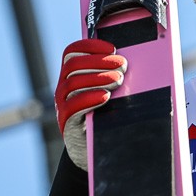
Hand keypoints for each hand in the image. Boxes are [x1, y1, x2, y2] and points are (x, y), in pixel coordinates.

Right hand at [54, 38, 126, 169]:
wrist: (98, 149)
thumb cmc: (107, 115)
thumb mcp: (110, 92)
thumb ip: (113, 75)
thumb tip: (133, 59)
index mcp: (72, 75)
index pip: (72, 52)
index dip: (90, 46)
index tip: (112, 47)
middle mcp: (64, 88)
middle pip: (73, 65)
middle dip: (99, 61)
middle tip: (122, 64)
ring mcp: (62, 105)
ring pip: (72, 83)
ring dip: (97, 77)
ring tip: (118, 79)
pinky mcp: (67, 123)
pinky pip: (72, 107)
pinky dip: (89, 99)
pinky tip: (106, 96)